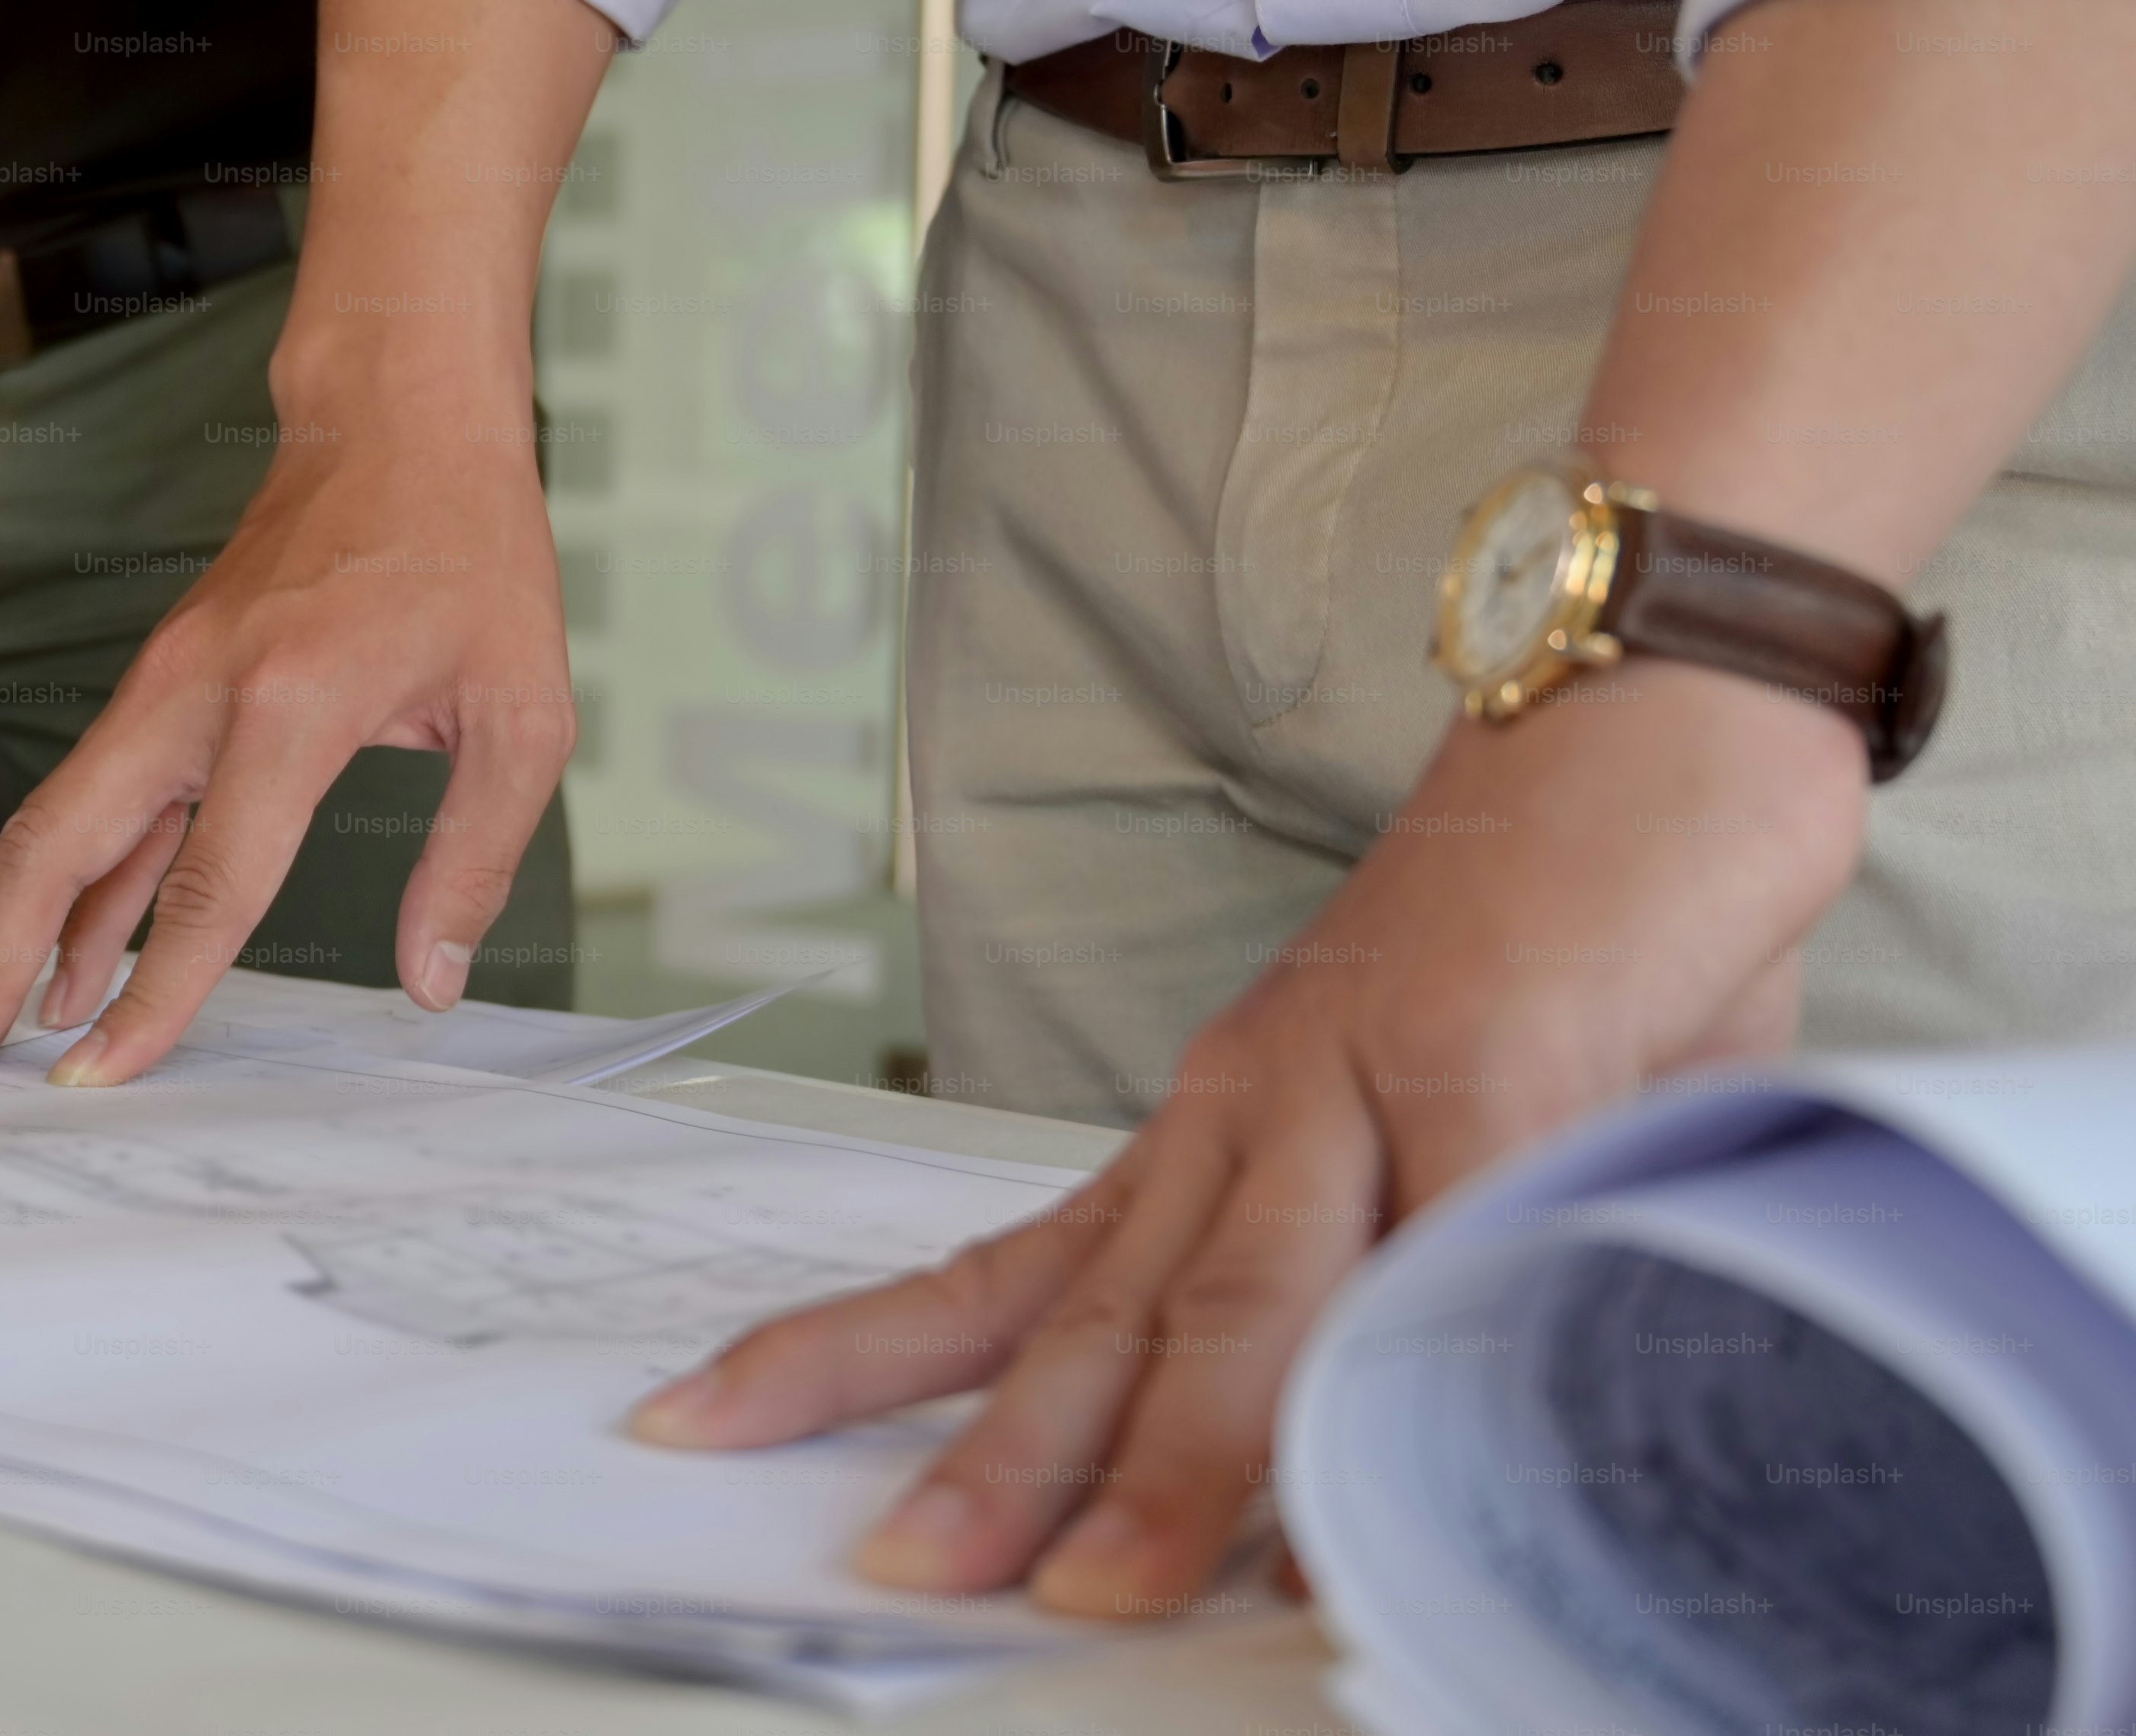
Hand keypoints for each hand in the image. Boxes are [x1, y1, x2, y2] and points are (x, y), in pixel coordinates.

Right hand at [0, 398, 574, 1083]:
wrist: (399, 424)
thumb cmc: (466, 551)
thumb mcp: (521, 711)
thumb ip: (475, 856)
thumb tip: (433, 976)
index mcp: (291, 706)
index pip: (205, 887)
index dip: (153, 994)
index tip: (105, 1070)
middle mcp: (199, 693)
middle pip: (58, 846)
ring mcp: (167, 684)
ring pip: (62, 821)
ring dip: (18, 924)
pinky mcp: (167, 685)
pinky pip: (105, 798)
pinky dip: (78, 878)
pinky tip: (74, 947)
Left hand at [623, 662, 1864, 1616]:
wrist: (1654, 712)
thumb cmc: (1554, 945)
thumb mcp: (1441, 1134)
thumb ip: (1399, 1278)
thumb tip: (1391, 1448)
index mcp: (1213, 1135)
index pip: (1003, 1270)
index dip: (850, 1351)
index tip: (706, 1420)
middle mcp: (1250, 1108)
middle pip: (1098, 1312)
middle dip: (997, 1460)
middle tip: (904, 1571)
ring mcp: (1363, 1080)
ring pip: (1239, 1298)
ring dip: (1173, 1457)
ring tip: (1102, 1588)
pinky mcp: (1497, 1061)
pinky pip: (1437, 1248)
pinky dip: (1395, 1372)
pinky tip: (1369, 1483)